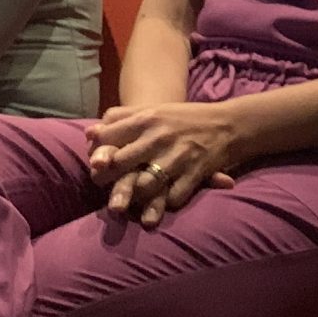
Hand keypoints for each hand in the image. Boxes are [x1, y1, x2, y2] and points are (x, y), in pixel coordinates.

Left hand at [85, 102, 242, 226]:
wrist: (228, 124)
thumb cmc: (182, 118)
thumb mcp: (152, 110)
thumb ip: (119, 118)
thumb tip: (89, 134)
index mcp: (146, 118)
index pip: (109, 137)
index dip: (97, 154)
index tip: (96, 165)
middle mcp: (159, 137)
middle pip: (121, 163)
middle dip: (108, 181)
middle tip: (105, 189)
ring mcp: (177, 156)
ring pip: (145, 184)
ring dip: (134, 197)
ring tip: (127, 205)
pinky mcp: (195, 173)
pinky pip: (173, 197)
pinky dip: (165, 204)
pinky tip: (160, 206)